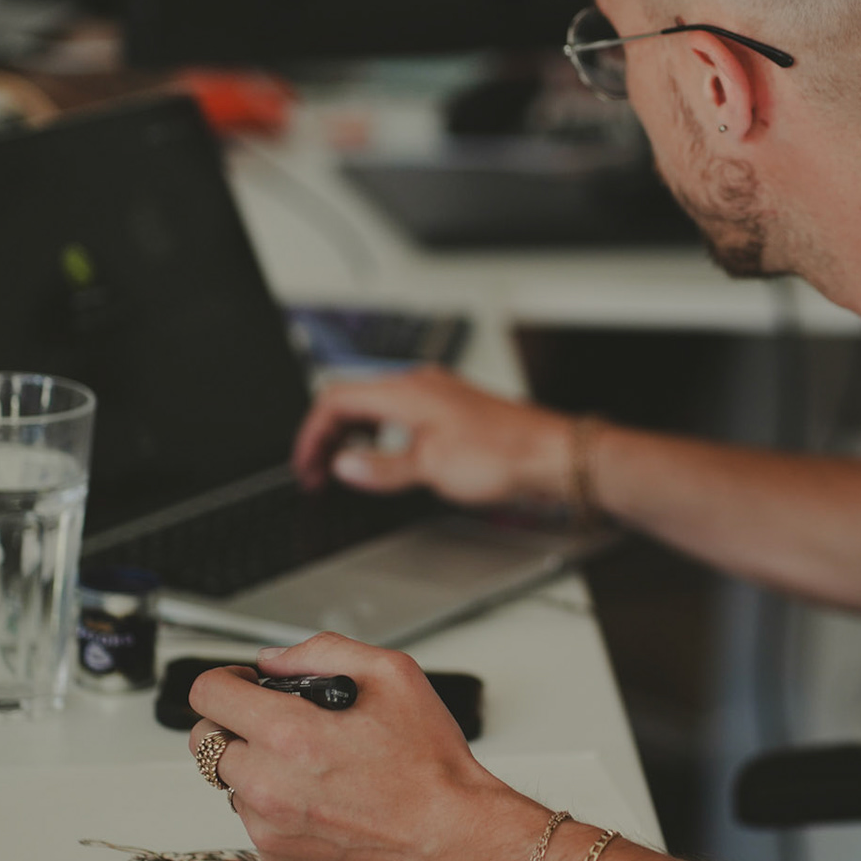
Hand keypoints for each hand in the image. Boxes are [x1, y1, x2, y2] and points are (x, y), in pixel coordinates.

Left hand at [187, 633, 541, 860]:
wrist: (453, 842)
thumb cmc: (432, 768)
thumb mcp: (394, 677)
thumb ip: (325, 653)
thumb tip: (277, 660)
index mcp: (291, 735)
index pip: (209, 696)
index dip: (225, 680)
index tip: (242, 684)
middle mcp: (269, 784)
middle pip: (205, 741)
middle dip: (234, 722)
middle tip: (274, 721)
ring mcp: (269, 825)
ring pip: (229, 780)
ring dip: (254, 764)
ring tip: (310, 763)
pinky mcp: (277, 855)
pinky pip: (251, 816)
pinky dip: (272, 800)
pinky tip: (319, 794)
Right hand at [292, 366, 573, 505]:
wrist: (554, 456)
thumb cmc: (505, 454)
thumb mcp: (431, 467)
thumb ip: (382, 467)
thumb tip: (345, 467)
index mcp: (407, 391)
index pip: (335, 398)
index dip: (311, 434)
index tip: (305, 466)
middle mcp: (421, 386)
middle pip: (353, 401)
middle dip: (328, 436)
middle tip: (318, 473)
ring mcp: (438, 398)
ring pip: (377, 409)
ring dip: (353, 437)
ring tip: (344, 470)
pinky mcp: (454, 415)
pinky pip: (402, 419)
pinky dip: (381, 438)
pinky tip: (386, 460)